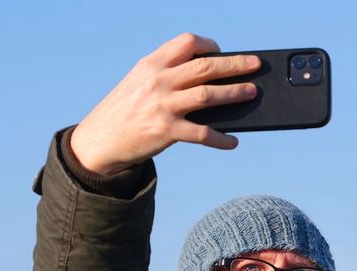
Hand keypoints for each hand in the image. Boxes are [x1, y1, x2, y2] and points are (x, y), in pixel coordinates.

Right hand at [69, 33, 261, 175]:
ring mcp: (163, 106)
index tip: (222, 51)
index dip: (209, 45)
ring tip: (252, 92)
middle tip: (256, 65)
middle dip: (235, 65)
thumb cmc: (126, 109)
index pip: (186, 43)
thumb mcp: (140, 82)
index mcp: (151, 64)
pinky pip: (203, 134)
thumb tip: (208, 78)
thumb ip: (167, 75)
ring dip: (234, 93)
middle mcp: (158, 81)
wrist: (100, 140)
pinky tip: (233, 141)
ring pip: (208, 95)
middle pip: (205, 67)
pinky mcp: (166, 131)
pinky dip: (221, 138)